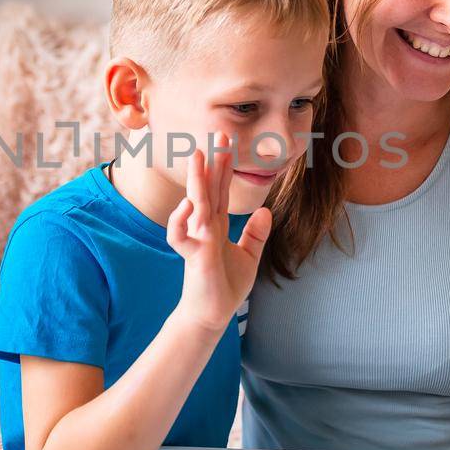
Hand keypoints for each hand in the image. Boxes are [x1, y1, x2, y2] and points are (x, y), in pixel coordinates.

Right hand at [166, 134, 272, 330]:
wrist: (213, 315)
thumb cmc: (226, 287)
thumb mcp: (249, 257)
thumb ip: (256, 234)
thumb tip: (266, 210)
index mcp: (217, 226)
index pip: (220, 191)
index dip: (224, 168)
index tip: (227, 144)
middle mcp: (205, 228)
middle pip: (209, 189)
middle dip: (212, 162)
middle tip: (219, 134)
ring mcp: (198, 240)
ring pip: (195, 204)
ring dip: (197, 180)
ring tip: (198, 156)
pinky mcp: (195, 256)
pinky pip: (183, 234)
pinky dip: (183, 220)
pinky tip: (189, 206)